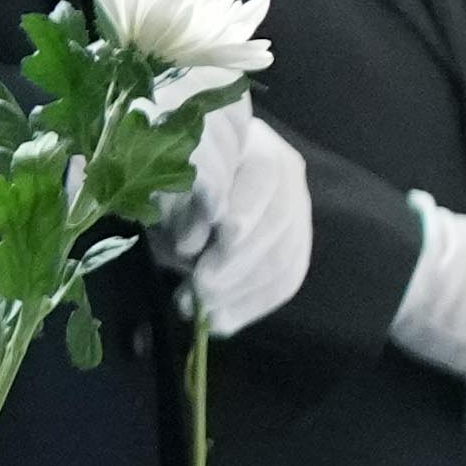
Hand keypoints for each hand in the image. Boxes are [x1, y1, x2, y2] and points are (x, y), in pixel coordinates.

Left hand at [159, 104, 313, 336]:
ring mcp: (298, 208)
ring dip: (241, 292)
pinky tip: (223, 321)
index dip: (241, 212)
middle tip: (198, 290)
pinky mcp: (297, 242)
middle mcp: (288, 172)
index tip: (201, 245)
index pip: (263, 176)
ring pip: (284, 257)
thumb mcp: (168, 185)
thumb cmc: (174, 180)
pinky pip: (287, 279)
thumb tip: (189, 244)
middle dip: (236, 264)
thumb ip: (179, 207)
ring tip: (202, 311)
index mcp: (254, 144)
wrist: (192, 183)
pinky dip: (252, 305)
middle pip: (278, 223)